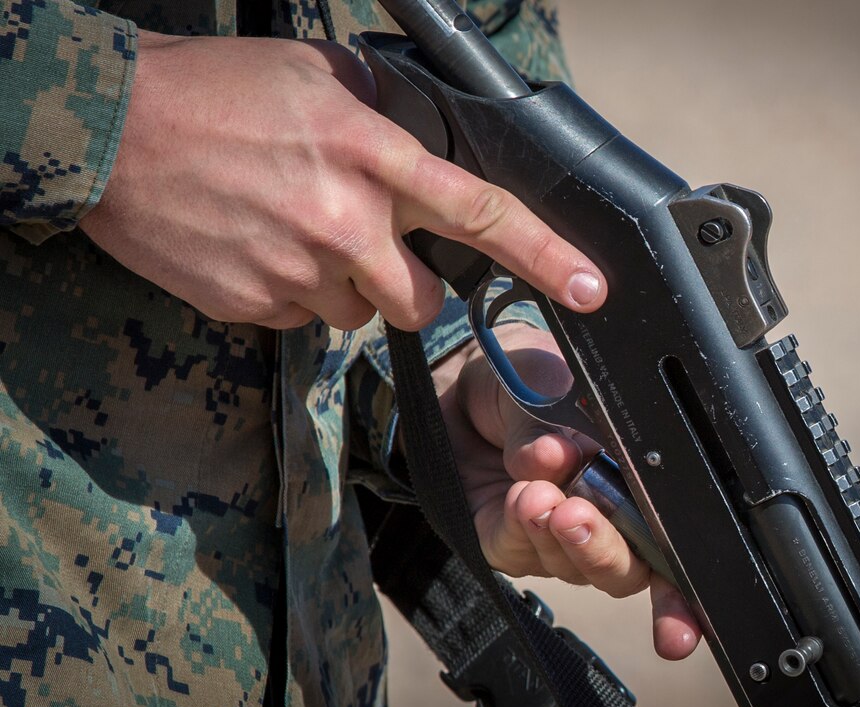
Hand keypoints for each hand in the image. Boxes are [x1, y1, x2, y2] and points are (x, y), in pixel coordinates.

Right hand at [80, 33, 605, 329]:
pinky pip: (303, 321)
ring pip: (361, 317)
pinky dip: (294, 295)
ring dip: (346, 289)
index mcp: (373, 158)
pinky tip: (259, 248)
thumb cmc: (213, 92)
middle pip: (423, 303)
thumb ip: (383, 117)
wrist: (112, 131)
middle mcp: (346, 224)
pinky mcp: (256, 307)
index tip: (591, 288)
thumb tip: (420, 142)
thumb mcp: (315, 77)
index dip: (547, 256)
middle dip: (410, 289)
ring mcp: (299, 272)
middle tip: (369, 248)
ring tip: (296, 236)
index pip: (482, 214)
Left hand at [432, 324, 701, 659]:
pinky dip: (519, 527)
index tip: (678, 613)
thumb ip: (555, 416)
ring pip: (573, 567)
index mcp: (638, 485)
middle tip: (580, 517)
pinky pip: (519, 552)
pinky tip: (519, 499)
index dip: (682, 593)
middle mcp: (605, 522)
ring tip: (539, 496)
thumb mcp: (547, 378)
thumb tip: (555, 458)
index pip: (673, 544)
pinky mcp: (504, 543)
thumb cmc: (528, 381)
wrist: (466, 384)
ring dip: (559, 536)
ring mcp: (554, 539)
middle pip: (625, 571)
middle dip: (606, 552)